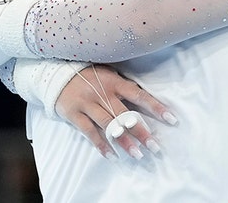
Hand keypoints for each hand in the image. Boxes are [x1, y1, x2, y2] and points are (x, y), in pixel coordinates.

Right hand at [55, 65, 177, 159]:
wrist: (56, 72)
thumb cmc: (89, 74)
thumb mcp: (109, 74)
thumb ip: (124, 86)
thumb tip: (146, 101)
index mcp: (114, 82)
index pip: (140, 95)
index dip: (156, 107)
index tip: (171, 119)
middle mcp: (102, 93)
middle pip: (125, 114)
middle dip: (141, 131)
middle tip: (155, 146)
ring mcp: (87, 103)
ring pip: (109, 124)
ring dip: (123, 141)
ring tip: (137, 154)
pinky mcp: (74, 114)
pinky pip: (89, 132)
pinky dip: (101, 144)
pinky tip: (112, 155)